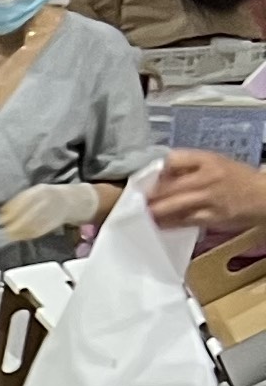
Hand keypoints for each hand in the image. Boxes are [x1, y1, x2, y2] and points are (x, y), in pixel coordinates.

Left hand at [0, 178, 97, 243]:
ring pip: (33, 225)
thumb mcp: (35, 192)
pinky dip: (28, 235)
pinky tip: (20, 236)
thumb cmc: (48, 196)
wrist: (70, 200)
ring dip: (19, 232)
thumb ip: (21, 200)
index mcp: (40, 190)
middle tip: (4, 230)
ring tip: (10, 235)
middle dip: (13, 224)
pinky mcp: (54, 223)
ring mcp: (52, 212)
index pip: (23, 201)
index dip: (10, 211)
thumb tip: (3, 212)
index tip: (1, 218)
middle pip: (28, 215)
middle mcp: (47, 200)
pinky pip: (39, 230)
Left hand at [145, 150, 265, 239]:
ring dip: (153, 212)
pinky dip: (167, 224)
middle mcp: (206, 177)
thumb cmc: (237, 179)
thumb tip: (160, 174)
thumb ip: (190, 167)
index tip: (144, 180)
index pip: (173, 159)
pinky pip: (183, 222)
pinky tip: (157, 226)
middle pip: (167, 186)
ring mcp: (208, 198)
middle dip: (148, 196)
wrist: (263, 196)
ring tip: (140, 215)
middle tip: (133, 202)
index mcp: (207, 159)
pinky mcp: (211, 217)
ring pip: (172, 206)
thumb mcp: (215, 163)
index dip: (156, 170)